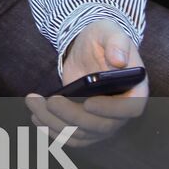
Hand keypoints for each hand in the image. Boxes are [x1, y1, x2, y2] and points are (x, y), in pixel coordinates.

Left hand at [25, 20, 148, 148]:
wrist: (88, 48)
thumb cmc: (103, 39)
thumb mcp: (109, 32)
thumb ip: (116, 43)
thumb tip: (118, 60)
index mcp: (135, 89)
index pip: (130, 108)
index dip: (111, 110)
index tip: (88, 103)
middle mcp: (121, 110)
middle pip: (101, 126)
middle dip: (72, 116)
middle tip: (50, 101)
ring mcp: (103, 120)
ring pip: (81, 133)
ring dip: (55, 123)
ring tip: (33, 103)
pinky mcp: (86, 124)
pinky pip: (72, 136)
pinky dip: (53, 130)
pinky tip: (36, 115)